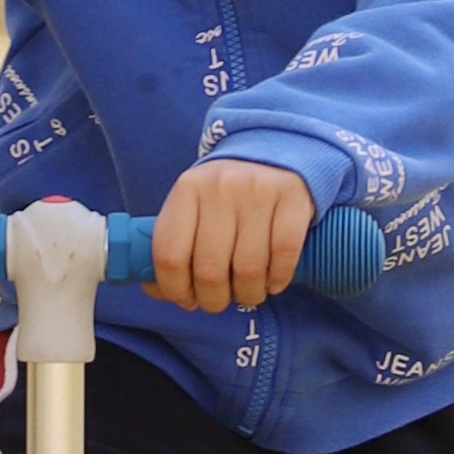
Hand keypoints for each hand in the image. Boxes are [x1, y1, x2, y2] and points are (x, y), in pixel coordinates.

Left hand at [149, 162, 314, 313]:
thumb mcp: (193, 206)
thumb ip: (174, 245)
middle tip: (219, 301)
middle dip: (213, 300)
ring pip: (248, 270)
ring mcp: (258, 192)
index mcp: (187, 189)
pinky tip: (273, 282)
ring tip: (248, 293)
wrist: (274, 151)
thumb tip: (160, 292)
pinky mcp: (293, 200)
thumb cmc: (225, 194)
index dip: (175, 289)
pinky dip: (277, 280)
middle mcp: (220, 187)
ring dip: (248, 294)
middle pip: (209, 270)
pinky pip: (283, 257)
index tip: (187, 300)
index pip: (169, 255)